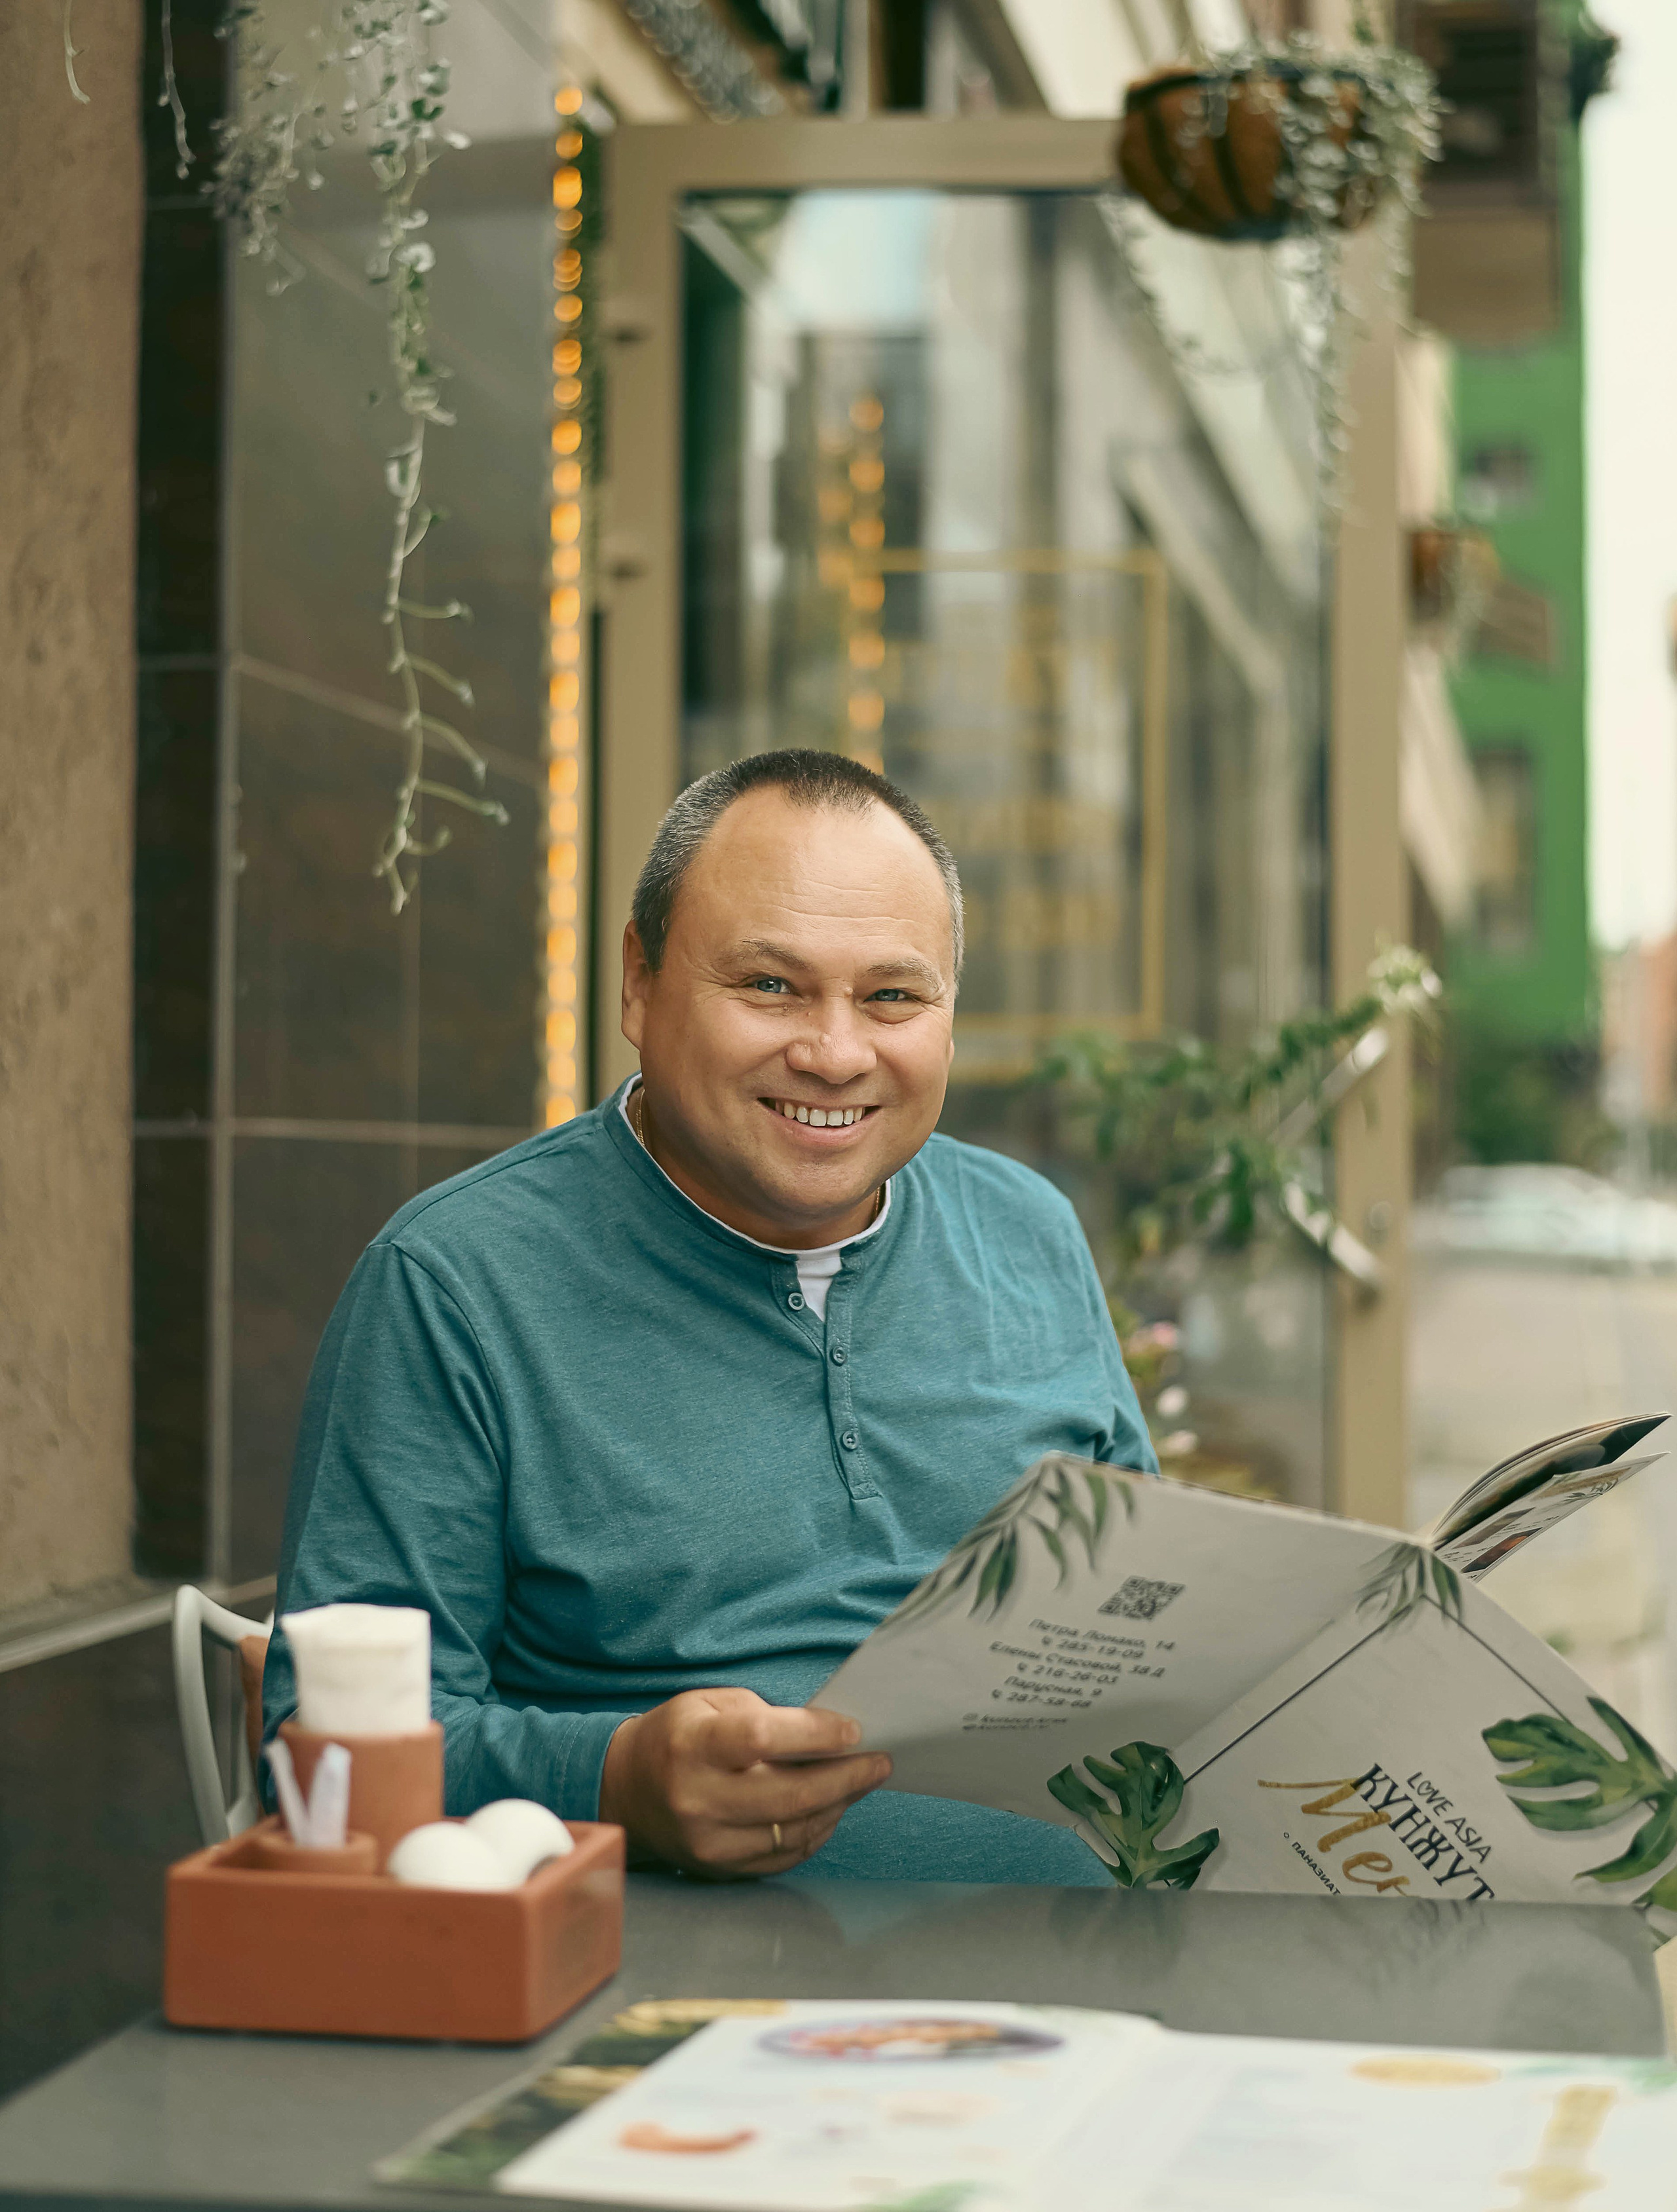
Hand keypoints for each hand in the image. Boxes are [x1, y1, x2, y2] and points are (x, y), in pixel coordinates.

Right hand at [598, 1688, 890, 1876]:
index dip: (814, 1734)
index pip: (762, 1739)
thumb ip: (768, 1718)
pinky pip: (783, 1856)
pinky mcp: (719, 1869)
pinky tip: (830, 1808)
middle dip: (846, 1777)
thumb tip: (832, 1736)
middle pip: (789, 1795)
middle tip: (880, 1761)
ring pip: (793, 1830)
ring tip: (860, 1781)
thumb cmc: (679, 1735)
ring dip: (837, 1805)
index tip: (853, 1729)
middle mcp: (697, 1799)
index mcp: (693, 1746)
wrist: (627, 1788)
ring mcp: (708, 1842)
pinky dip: (814, 1831)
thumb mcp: (711, 1704)